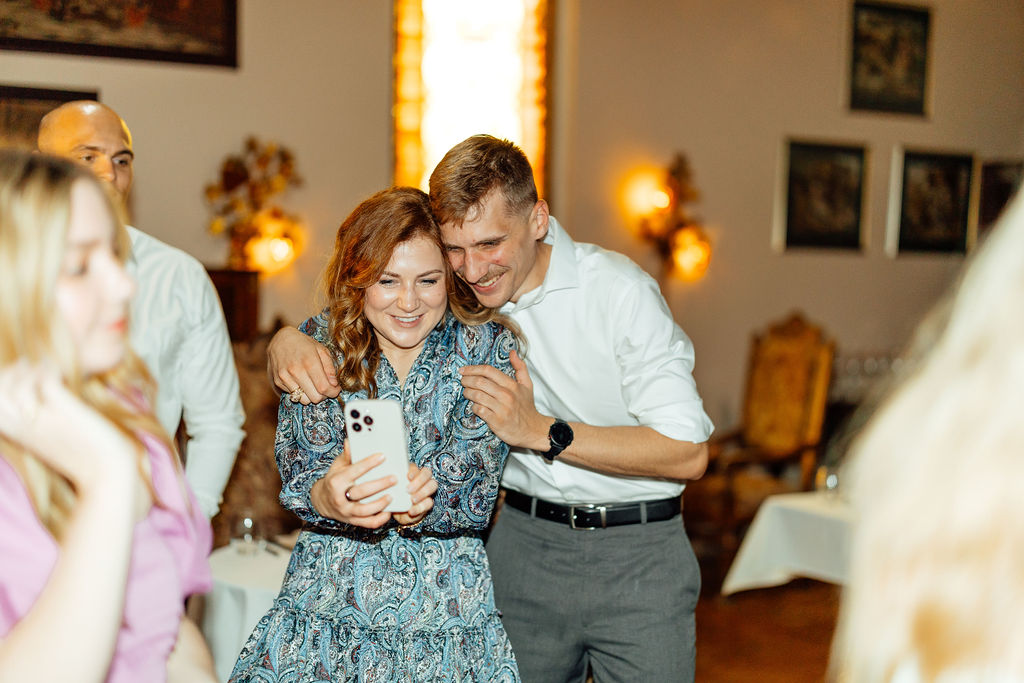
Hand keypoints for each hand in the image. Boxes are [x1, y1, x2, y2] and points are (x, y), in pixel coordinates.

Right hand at [0, 361, 137, 491]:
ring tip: (43, 366)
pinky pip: (47, 381)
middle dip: (8, 374)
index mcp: (17, 435)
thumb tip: (39, 396)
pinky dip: (50, 369)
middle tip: (27, 366)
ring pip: (18, 385)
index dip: (1, 386)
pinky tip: (61, 369)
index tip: (15, 376)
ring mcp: (42, 420)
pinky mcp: (64, 412)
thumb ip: (37, 422)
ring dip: (30, 369)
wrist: (106, 474)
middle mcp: (24, 428)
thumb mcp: (48, 439)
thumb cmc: (82, 455)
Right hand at [267, 326, 339, 404]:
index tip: (336, 390)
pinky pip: (293, 396)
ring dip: (312, 396)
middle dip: (324, 396)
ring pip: (304, 400)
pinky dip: (300, 393)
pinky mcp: (277, 382)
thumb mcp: (321, 350)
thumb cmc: (304, 344)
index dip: (333, 392)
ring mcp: (285, 378)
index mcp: (309, 362)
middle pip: (315, 398)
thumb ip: (329, 368)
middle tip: (326, 388)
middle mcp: (296, 371)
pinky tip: (302, 383)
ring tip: (314, 387)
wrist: (280, 340)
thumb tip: (334, 384)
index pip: (324, 388)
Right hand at [310, 441, 395, 527]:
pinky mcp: (352, 521)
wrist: (323, 501)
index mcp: (337, 481)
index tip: (382, 456)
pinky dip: (380, 519)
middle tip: (394, 478)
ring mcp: (346, 511)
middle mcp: (340, 497)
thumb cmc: (335, 480)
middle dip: (380, 484)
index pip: (354, 471)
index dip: (368, 463)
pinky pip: (368, 523)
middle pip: (361, 491)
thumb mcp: (337, 466)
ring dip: (380, 504)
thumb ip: (347, 455)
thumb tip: (350, 440)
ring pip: (365, 510)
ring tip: (392, 495)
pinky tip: (389, 511)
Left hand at [392, 463, 437, 526]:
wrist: (397, 511)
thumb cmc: (391, 494)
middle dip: (419, 481)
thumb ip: (387, 480)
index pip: (416, 466)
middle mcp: (421, 478)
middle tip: (408, 490)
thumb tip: (380, 475)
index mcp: (412, 471)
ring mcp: (426, 490)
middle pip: (427, 474)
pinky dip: (420, 507)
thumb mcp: (388, 487)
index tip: (407, 477)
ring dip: (422, 493)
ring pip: (432, 486)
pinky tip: (411, 511)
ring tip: (412, 500)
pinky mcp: (427, 502)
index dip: (414, 471)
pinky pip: (428, 503)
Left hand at [458, 349, 548, 450]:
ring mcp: (501, 409)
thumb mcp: (527, 385)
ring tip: (466, 392)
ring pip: (477, 396)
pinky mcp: (496, 421)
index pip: (488, 371)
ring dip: (468, 393)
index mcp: (512, 385)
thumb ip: (520, 367)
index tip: (463, 370)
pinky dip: (473, 407)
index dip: (473, 369)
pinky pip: (479, 410)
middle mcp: (506, 395)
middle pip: (480, 382)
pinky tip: (474, 406)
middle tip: (462, 380)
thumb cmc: (527, 407)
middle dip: (466, 380)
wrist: (532, 430)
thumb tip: (512, 352)